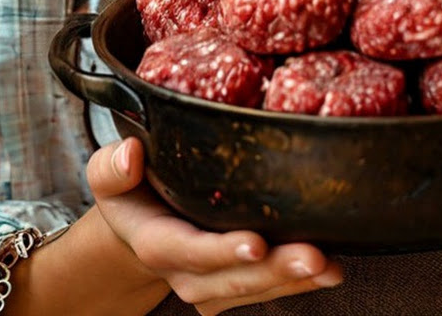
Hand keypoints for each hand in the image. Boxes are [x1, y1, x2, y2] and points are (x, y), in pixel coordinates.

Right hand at [87, 137, 341, 315]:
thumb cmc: (133, 190)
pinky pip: (268, 288)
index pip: (190, 251)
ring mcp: (213, 283)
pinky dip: (300, 281)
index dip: (222, 251)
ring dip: (295, 279)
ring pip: (256, 288)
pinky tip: (331, 269)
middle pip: (233, 278)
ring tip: (330, 266)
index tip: (256, 242)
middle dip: (274, 270)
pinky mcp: (236, 283)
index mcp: (156, 242)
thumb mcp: (110, 174)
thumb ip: (112, 167)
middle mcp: (186, 271)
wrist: (140, 224)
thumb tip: (132, 153)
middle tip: (314, 257)